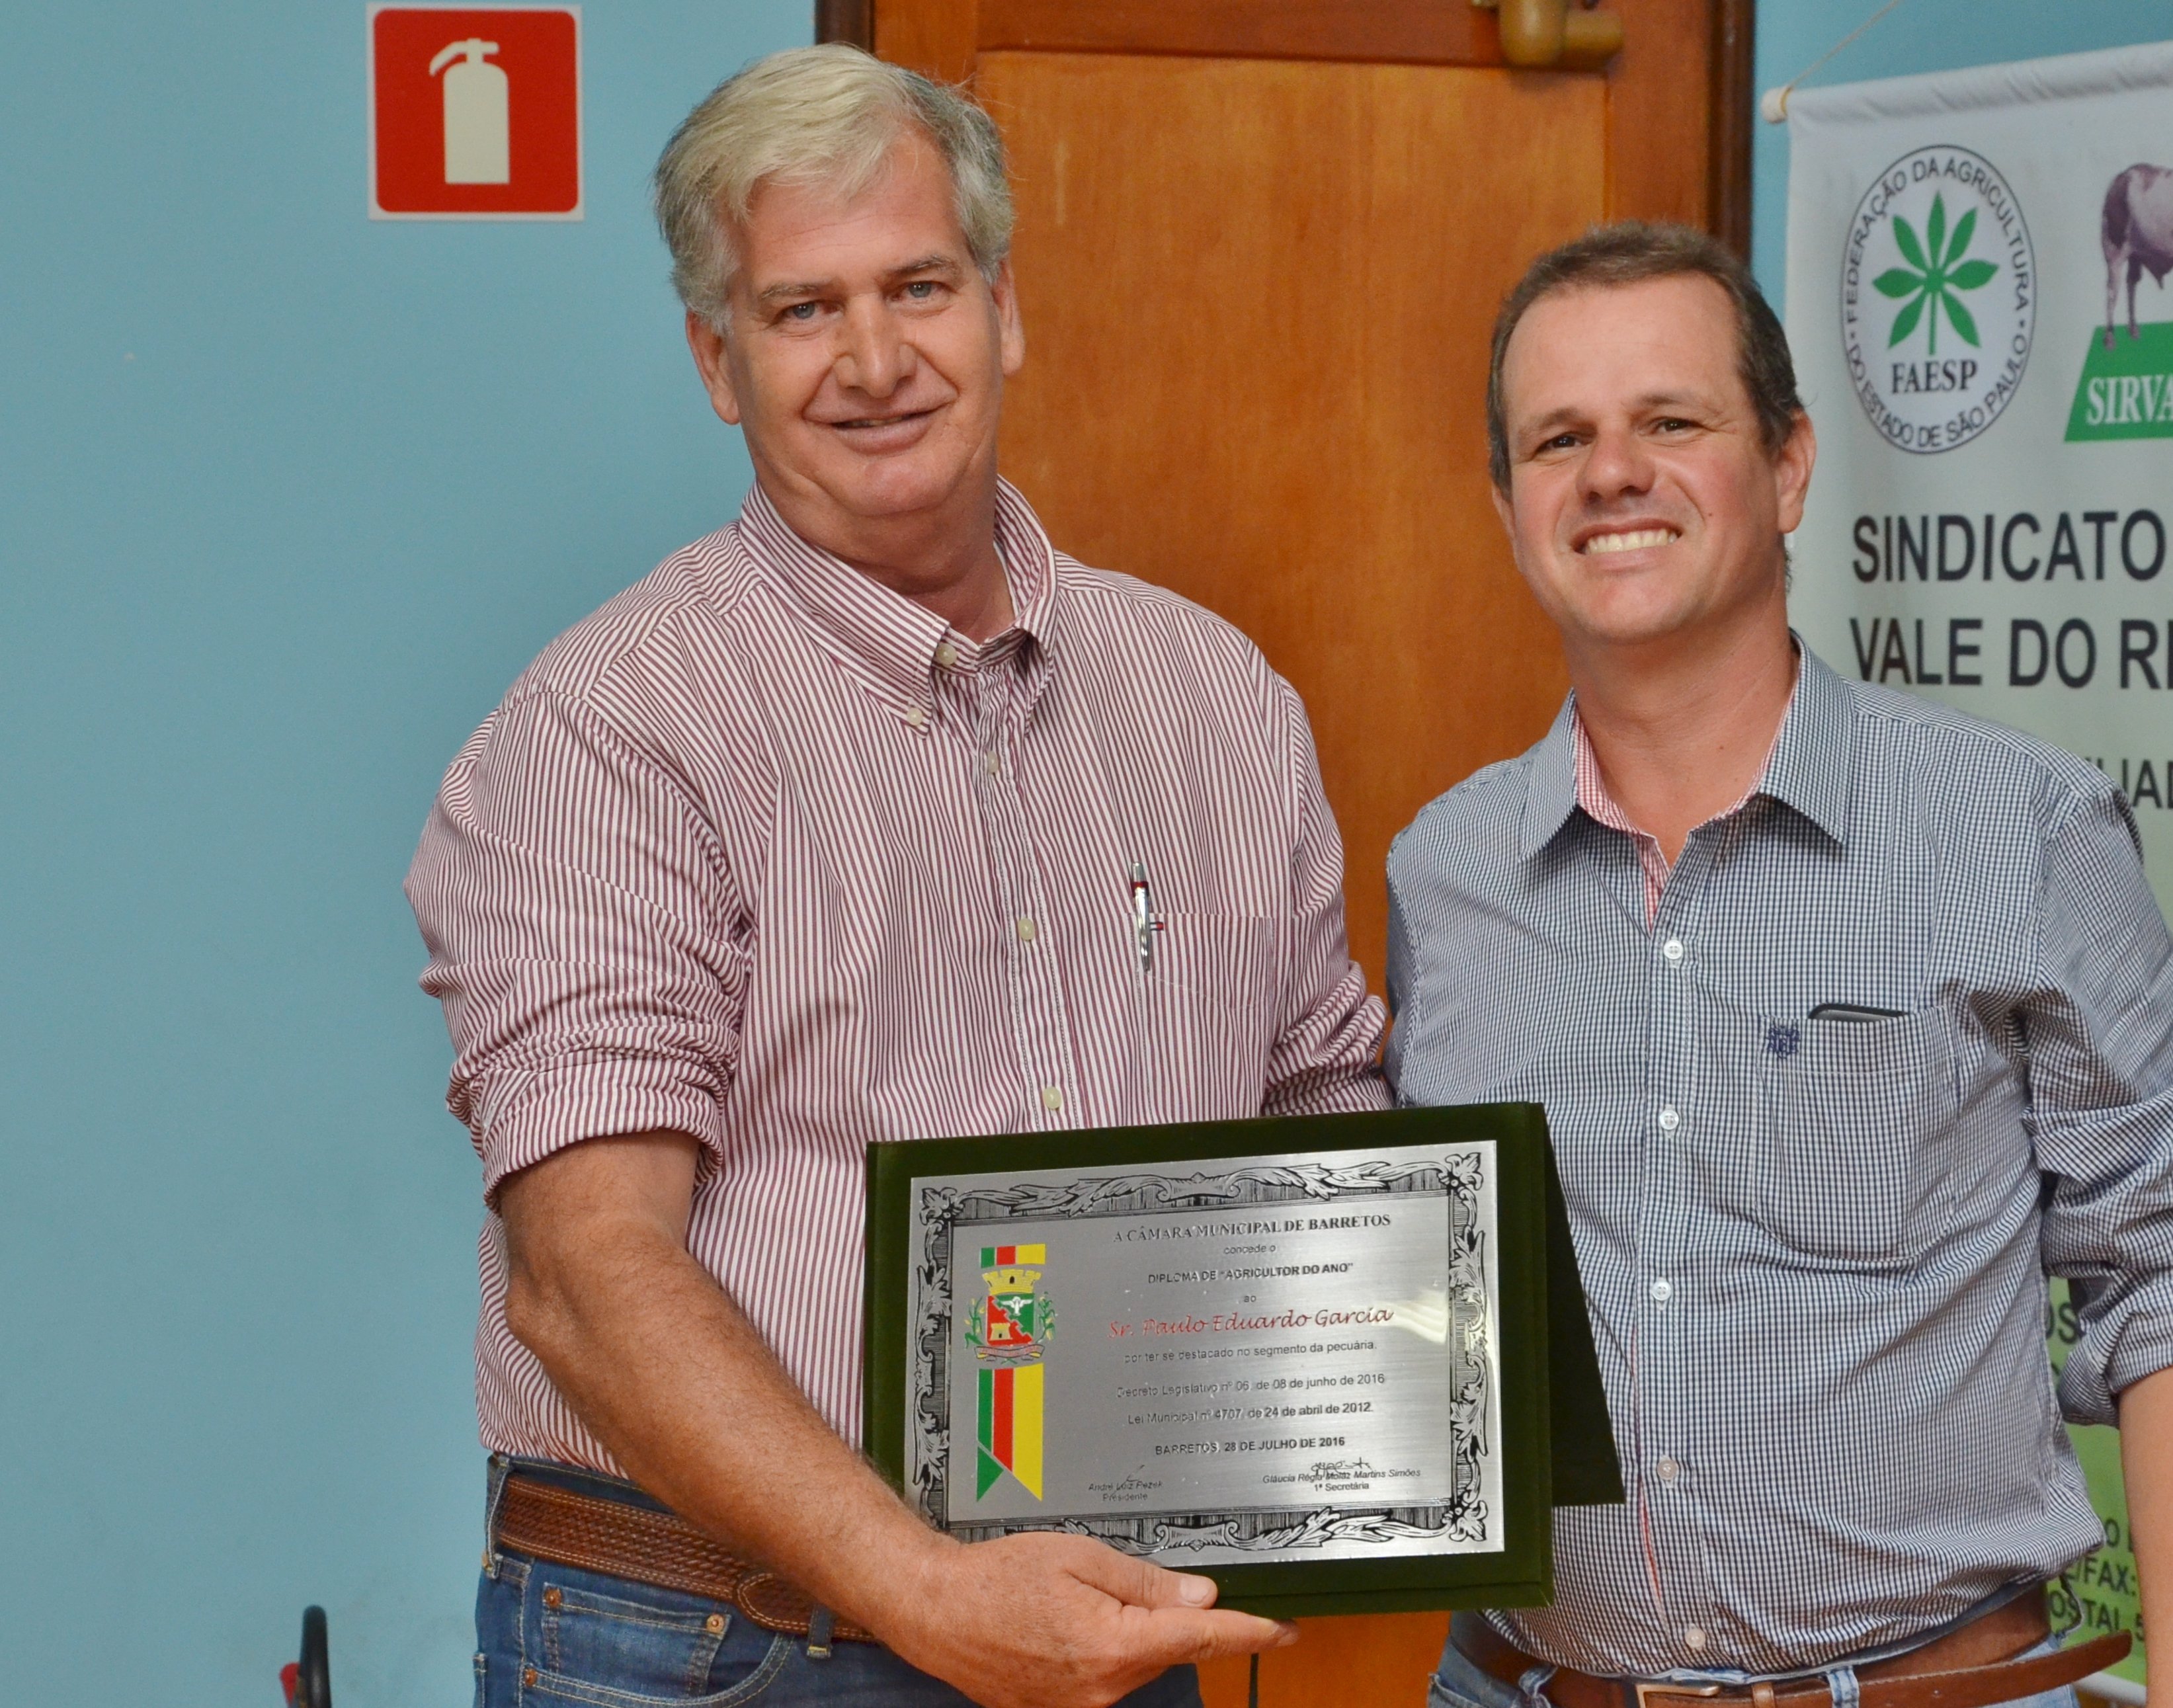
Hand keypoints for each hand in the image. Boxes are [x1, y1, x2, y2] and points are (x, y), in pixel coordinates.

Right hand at [869, 1530, 1296, 1707]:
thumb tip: (1201, 1596)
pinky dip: (1106, 1648)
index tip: (1283, 1630)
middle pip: (1168, 1649)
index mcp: (1113, 1645)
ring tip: (1078, 1596)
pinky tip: (1070, 1622)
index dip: (1248, 1633)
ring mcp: (1081, 1706)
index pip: (1201, 1639)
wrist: (936, 1610)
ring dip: (1131, 1631)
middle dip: (1169, 1616)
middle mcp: (1102, 1689)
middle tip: (1127, 1579)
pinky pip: (1107, 1678)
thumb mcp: (1080, 1557)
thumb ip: (1147, 1581)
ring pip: (1138, 1664)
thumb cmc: (997, 1579)